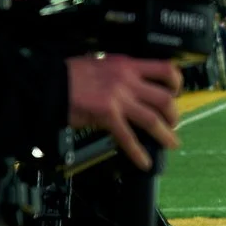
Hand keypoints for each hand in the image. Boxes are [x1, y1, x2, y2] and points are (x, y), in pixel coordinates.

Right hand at [65, 54, 181, 170]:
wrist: (49, 82)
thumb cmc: (70, 74)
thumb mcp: (102, 64)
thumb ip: (121, 73)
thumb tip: (134, 86)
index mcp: (128, 65)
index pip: (165, 69)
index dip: (177, 83)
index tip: (177, 93)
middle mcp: (127, 80)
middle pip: (165, 98)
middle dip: (174, 114)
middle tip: (173, 123)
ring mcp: (118, 98)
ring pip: (153, 118)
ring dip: (165, 134)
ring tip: (170, 143)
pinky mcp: (107, 115)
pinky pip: (128, 137)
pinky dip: (138, 152)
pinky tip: (143, 162)